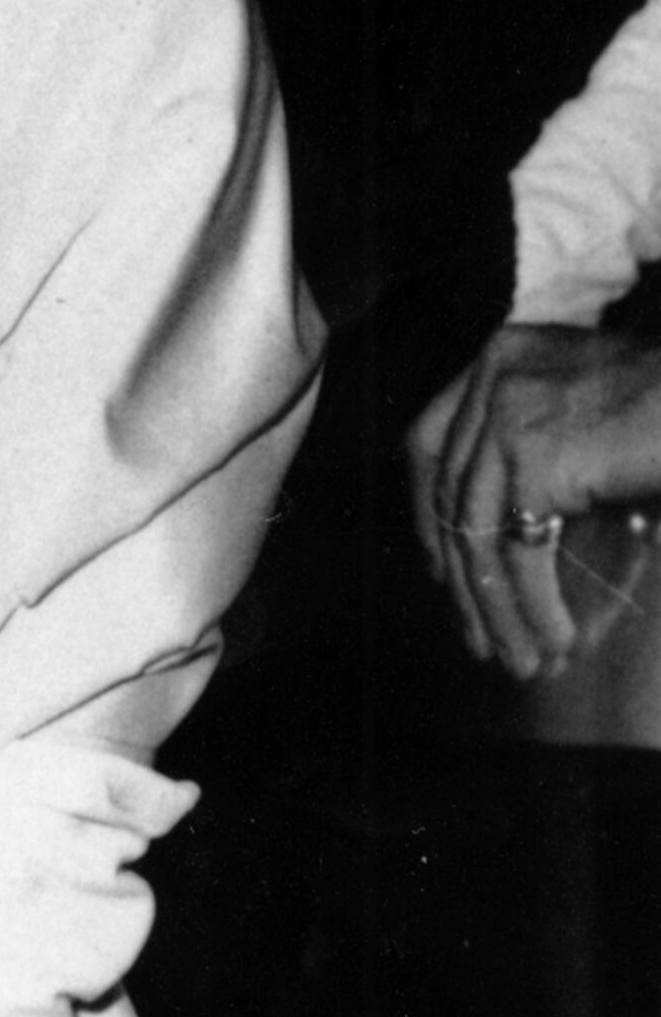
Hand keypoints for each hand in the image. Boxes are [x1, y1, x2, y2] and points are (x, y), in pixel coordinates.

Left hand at [409, 324, 660, 678]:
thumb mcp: (588, 420)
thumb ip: (534, 454)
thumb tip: (482, 544)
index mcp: (504, 357)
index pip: (431, 445)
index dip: (429, 514)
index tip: (443, 573)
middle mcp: (496, 375)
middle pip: (451, 495)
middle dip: (464, 577)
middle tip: (481, 638)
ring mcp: (510, 412)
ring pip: (480, 532)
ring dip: (500, 608)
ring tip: (524, 659)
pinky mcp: (536, 455)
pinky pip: (521, 550)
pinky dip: (534, 604)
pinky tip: (557, 640)